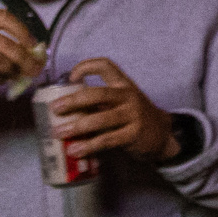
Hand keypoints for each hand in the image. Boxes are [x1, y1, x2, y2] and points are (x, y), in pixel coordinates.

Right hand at [0, 10, 44, 91]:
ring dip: (12, 70)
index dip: (22, 31)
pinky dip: (0, 79)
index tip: (34, 45)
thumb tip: (35, 52)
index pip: (3, 18)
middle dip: (24, 58)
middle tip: (35, 69)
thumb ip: (3, 39)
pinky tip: (2, 79)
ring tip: (17, 75)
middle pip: (3, 44)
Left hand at [53, 58, 177, 162]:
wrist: (162, 135)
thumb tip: (63, 109)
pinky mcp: (133, 135)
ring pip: (100, 119)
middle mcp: (128, 97)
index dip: (86, 67)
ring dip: (77, 126)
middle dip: (74, 101)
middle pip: (98, 94)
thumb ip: (98, 103)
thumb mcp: (120, 103)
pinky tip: (76, 150)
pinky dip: (89, 146)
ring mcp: (132, 115)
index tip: (70, 78)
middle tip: (56, 108)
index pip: (106, 66)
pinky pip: (107, 140)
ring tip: (59, 133)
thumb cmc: (133, 117)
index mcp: (123, 85)